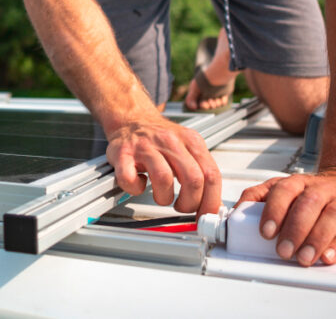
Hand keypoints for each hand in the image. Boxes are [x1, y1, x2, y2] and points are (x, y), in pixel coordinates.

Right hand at [106, 116, 221, 218]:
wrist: (131, 120)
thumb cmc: (159, 138)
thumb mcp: (187, 146)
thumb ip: (201, 170)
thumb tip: (212, 203)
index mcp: (191, 141)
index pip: (212, 174)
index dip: (211, 201)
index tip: (206, 215)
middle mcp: (170, 141)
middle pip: (193, 178)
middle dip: (190, 203)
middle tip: (182, 207)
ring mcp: (146, 146)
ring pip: (163, 178)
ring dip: (164, 198)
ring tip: (161, 196)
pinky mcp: (123, 153)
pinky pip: (130, 179)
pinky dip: (135, 189)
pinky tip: (139, 184)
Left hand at [236, 170, 335, 265]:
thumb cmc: (313, 194)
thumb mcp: (285, 189)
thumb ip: (259, 198)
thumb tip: (234, 214)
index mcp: (299, 182)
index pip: (284, 191)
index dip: (274, 211)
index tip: (265, 232)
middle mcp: (322, 189)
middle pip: (308, 204)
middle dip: (294, 229)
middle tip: (283, 251)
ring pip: (331, 216)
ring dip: (315, 239)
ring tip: (303, 258)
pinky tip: (327, 257)